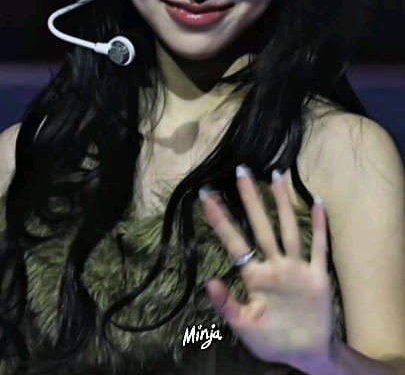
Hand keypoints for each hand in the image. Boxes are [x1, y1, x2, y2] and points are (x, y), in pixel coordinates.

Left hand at [199, 167, 333, 368]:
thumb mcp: (244, 327)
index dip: (220, 220)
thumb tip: (209, 282)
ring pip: (288, 229)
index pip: (234, 242)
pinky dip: (319, 226)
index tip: (206, 196)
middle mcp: (275, 265)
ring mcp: (296, 268)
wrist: (307, 354)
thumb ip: (227, 306)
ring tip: (276, 175)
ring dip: (283, 203)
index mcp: (255, 277)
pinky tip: (317, 203)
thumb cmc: (273, 340)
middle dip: (251, 199)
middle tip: (241, 170)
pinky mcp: (317, 276)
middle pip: (260, 226)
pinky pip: (319, 247)